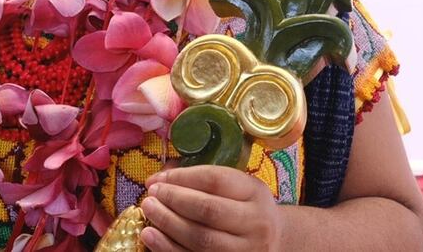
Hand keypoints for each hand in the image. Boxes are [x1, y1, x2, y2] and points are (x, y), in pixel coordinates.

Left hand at [139, 165, 282, 251]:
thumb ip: (203, 180)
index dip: (182, 177)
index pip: (215, 180)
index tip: (159, 178)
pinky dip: (168, 248)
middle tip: (151, 194)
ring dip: (167, 223)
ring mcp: (244, 251)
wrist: (274, 242)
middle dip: (173, 200)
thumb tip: (159, 178)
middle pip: (208, 210)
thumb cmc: (247, 209)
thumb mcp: (238, 187)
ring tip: (148, 210)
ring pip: (200, 239)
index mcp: (255, 193)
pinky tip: (151, 235)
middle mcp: (255, 223)